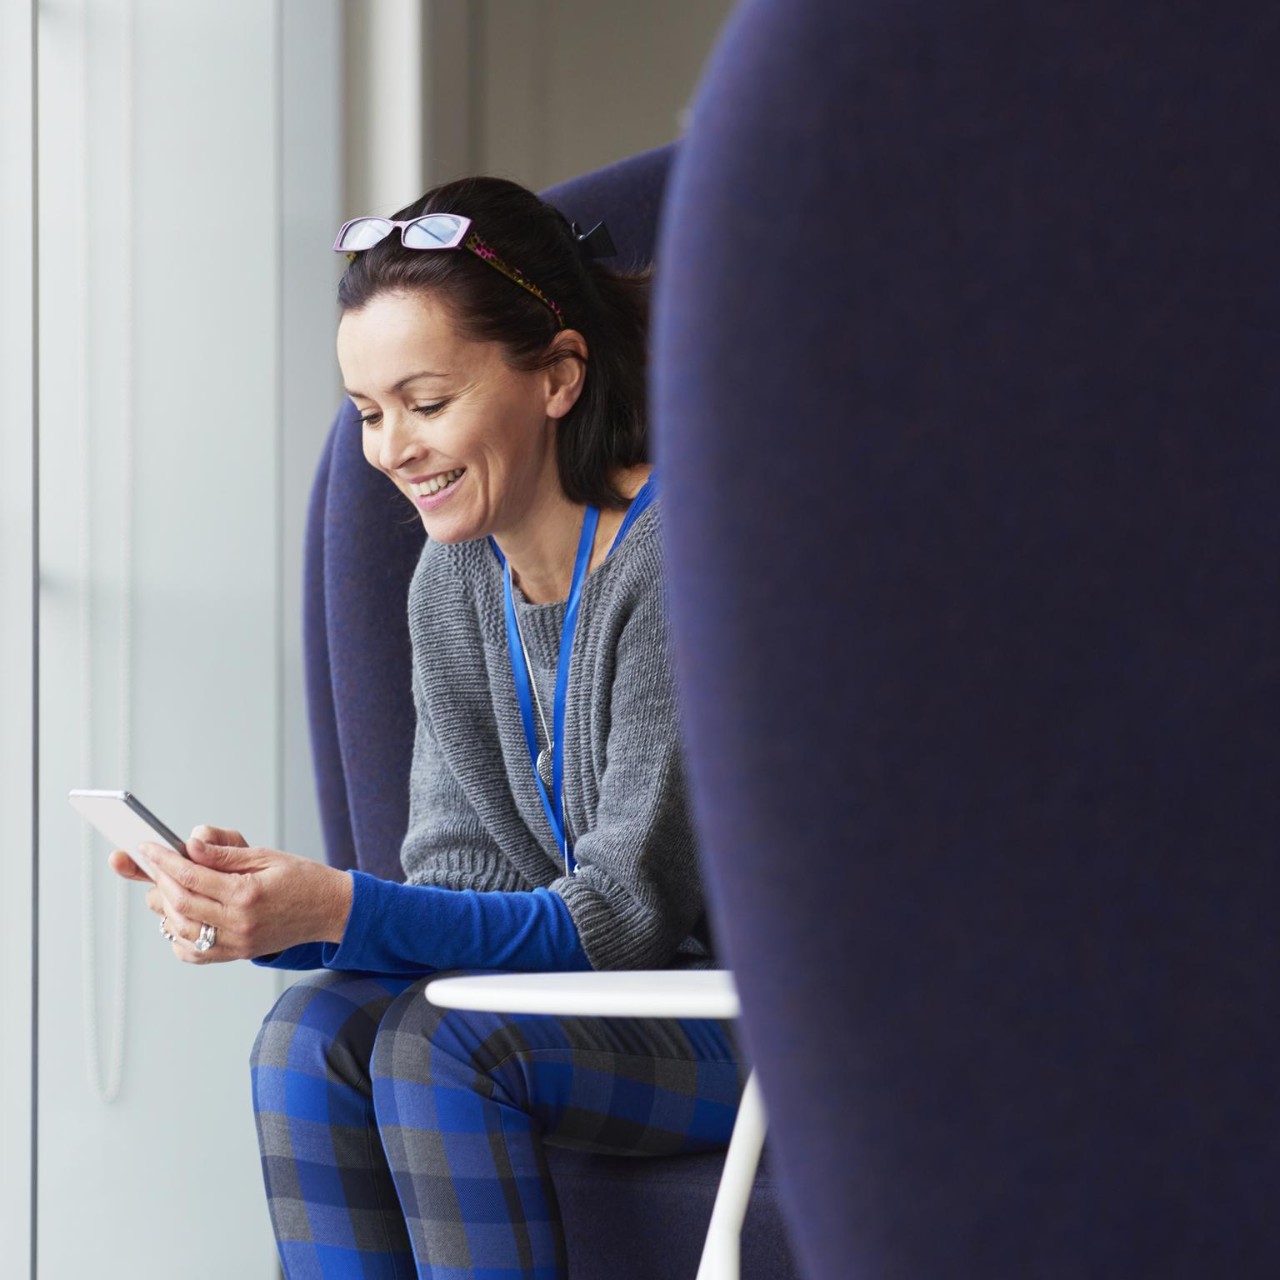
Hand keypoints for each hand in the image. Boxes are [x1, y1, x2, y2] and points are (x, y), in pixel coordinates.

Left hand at [126, 824, 353, 964]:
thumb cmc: (303, 878)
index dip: (164, 860)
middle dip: (159, 879)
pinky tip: (179, 916)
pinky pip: (194, 952)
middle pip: (180, 903)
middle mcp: (239, 924)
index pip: (191, 876)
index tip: (147, 846)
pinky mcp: (237, 954)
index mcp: (247, 895)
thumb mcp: (266, 856)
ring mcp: (237, 944)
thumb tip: (189, 845)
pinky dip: (177, 935)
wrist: (332, 910)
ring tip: (164, 885)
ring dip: (165, 906)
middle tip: (150, 862)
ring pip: (181, 929)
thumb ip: (225, 853)